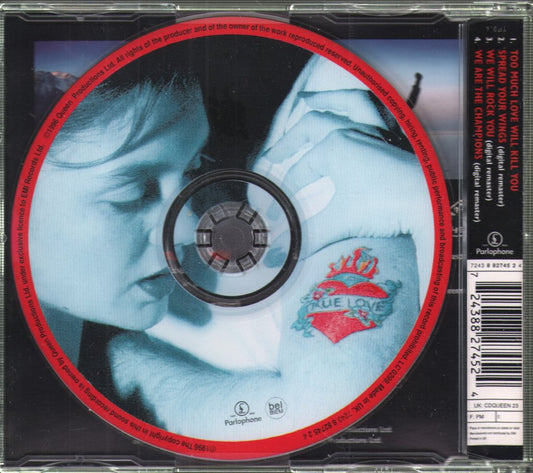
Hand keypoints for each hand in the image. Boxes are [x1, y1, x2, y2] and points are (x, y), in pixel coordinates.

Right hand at [249, 56, 432, 297]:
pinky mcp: (391, 136)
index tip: (281, 206)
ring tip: (305, 100)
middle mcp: (351, 131)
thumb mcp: (339, 222)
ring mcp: (374, 130)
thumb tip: (281, 256)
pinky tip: (352, 110)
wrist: (429, 204)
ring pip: (345, 104)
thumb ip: (306, 237)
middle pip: (309, 128)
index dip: (287, 189)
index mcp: (334, 148)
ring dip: (323, 100)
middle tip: (272, 158)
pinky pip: (373, 111)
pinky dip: (358, 104)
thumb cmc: (387, 207)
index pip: (301, 170)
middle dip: (287, 144)